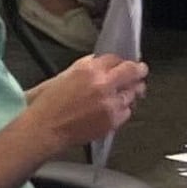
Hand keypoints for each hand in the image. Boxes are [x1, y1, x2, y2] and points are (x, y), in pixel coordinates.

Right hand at [25, 55, 148, 147]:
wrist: (45, 129)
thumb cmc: (47, 105)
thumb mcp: (61, 77)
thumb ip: (83, 68)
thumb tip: (97, 63)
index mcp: (88, 70)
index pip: (115, 58)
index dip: (120, 61)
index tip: (123, 63)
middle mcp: (103, 84)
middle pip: (132, 71)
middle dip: (138, 70)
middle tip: (140, 71)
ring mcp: (111, 103)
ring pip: (134, 92)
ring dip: (132, 90)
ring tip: (129, 91)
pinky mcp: (114, 119)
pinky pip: (128, 110)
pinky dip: (124, 108)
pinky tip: (116, 108)